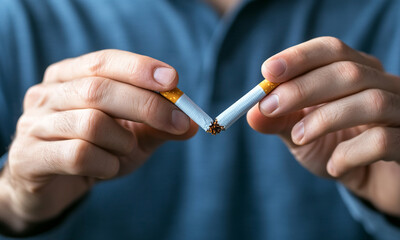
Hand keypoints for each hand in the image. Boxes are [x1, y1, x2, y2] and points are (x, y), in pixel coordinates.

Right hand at [0, 50, 197, 233]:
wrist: (54, 187)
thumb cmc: (95, 153)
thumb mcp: (131, 137)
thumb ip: (158, 127)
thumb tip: (193, 124)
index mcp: (69, 77)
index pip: (104, 62)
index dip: (139, 68)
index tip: (173, 81)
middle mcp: (47, 95)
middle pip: (99, 90)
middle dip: (147, 106)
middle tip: (180, 122)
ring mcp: (34, 125)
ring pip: (92, 124)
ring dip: (123, 142)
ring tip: (123, 151)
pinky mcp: (29, 158)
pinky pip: (79, 156)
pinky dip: (106, 164)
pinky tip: (107, 169)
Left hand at [247, 37, 399, 230]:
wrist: (379, 187)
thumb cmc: (340, 152)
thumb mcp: (301, 137)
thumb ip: (279, 122)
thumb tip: (251, 112)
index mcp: (358, 72)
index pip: (332, 50)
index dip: (299, 57)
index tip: (268, 72)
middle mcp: (386, 85)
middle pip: (349, 72)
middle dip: (303, 88)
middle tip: (270, 106)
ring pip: (370, 102)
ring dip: (324, 119)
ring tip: (298, 138)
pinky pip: (385, 140)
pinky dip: (351, 153)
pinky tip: (335, 166)